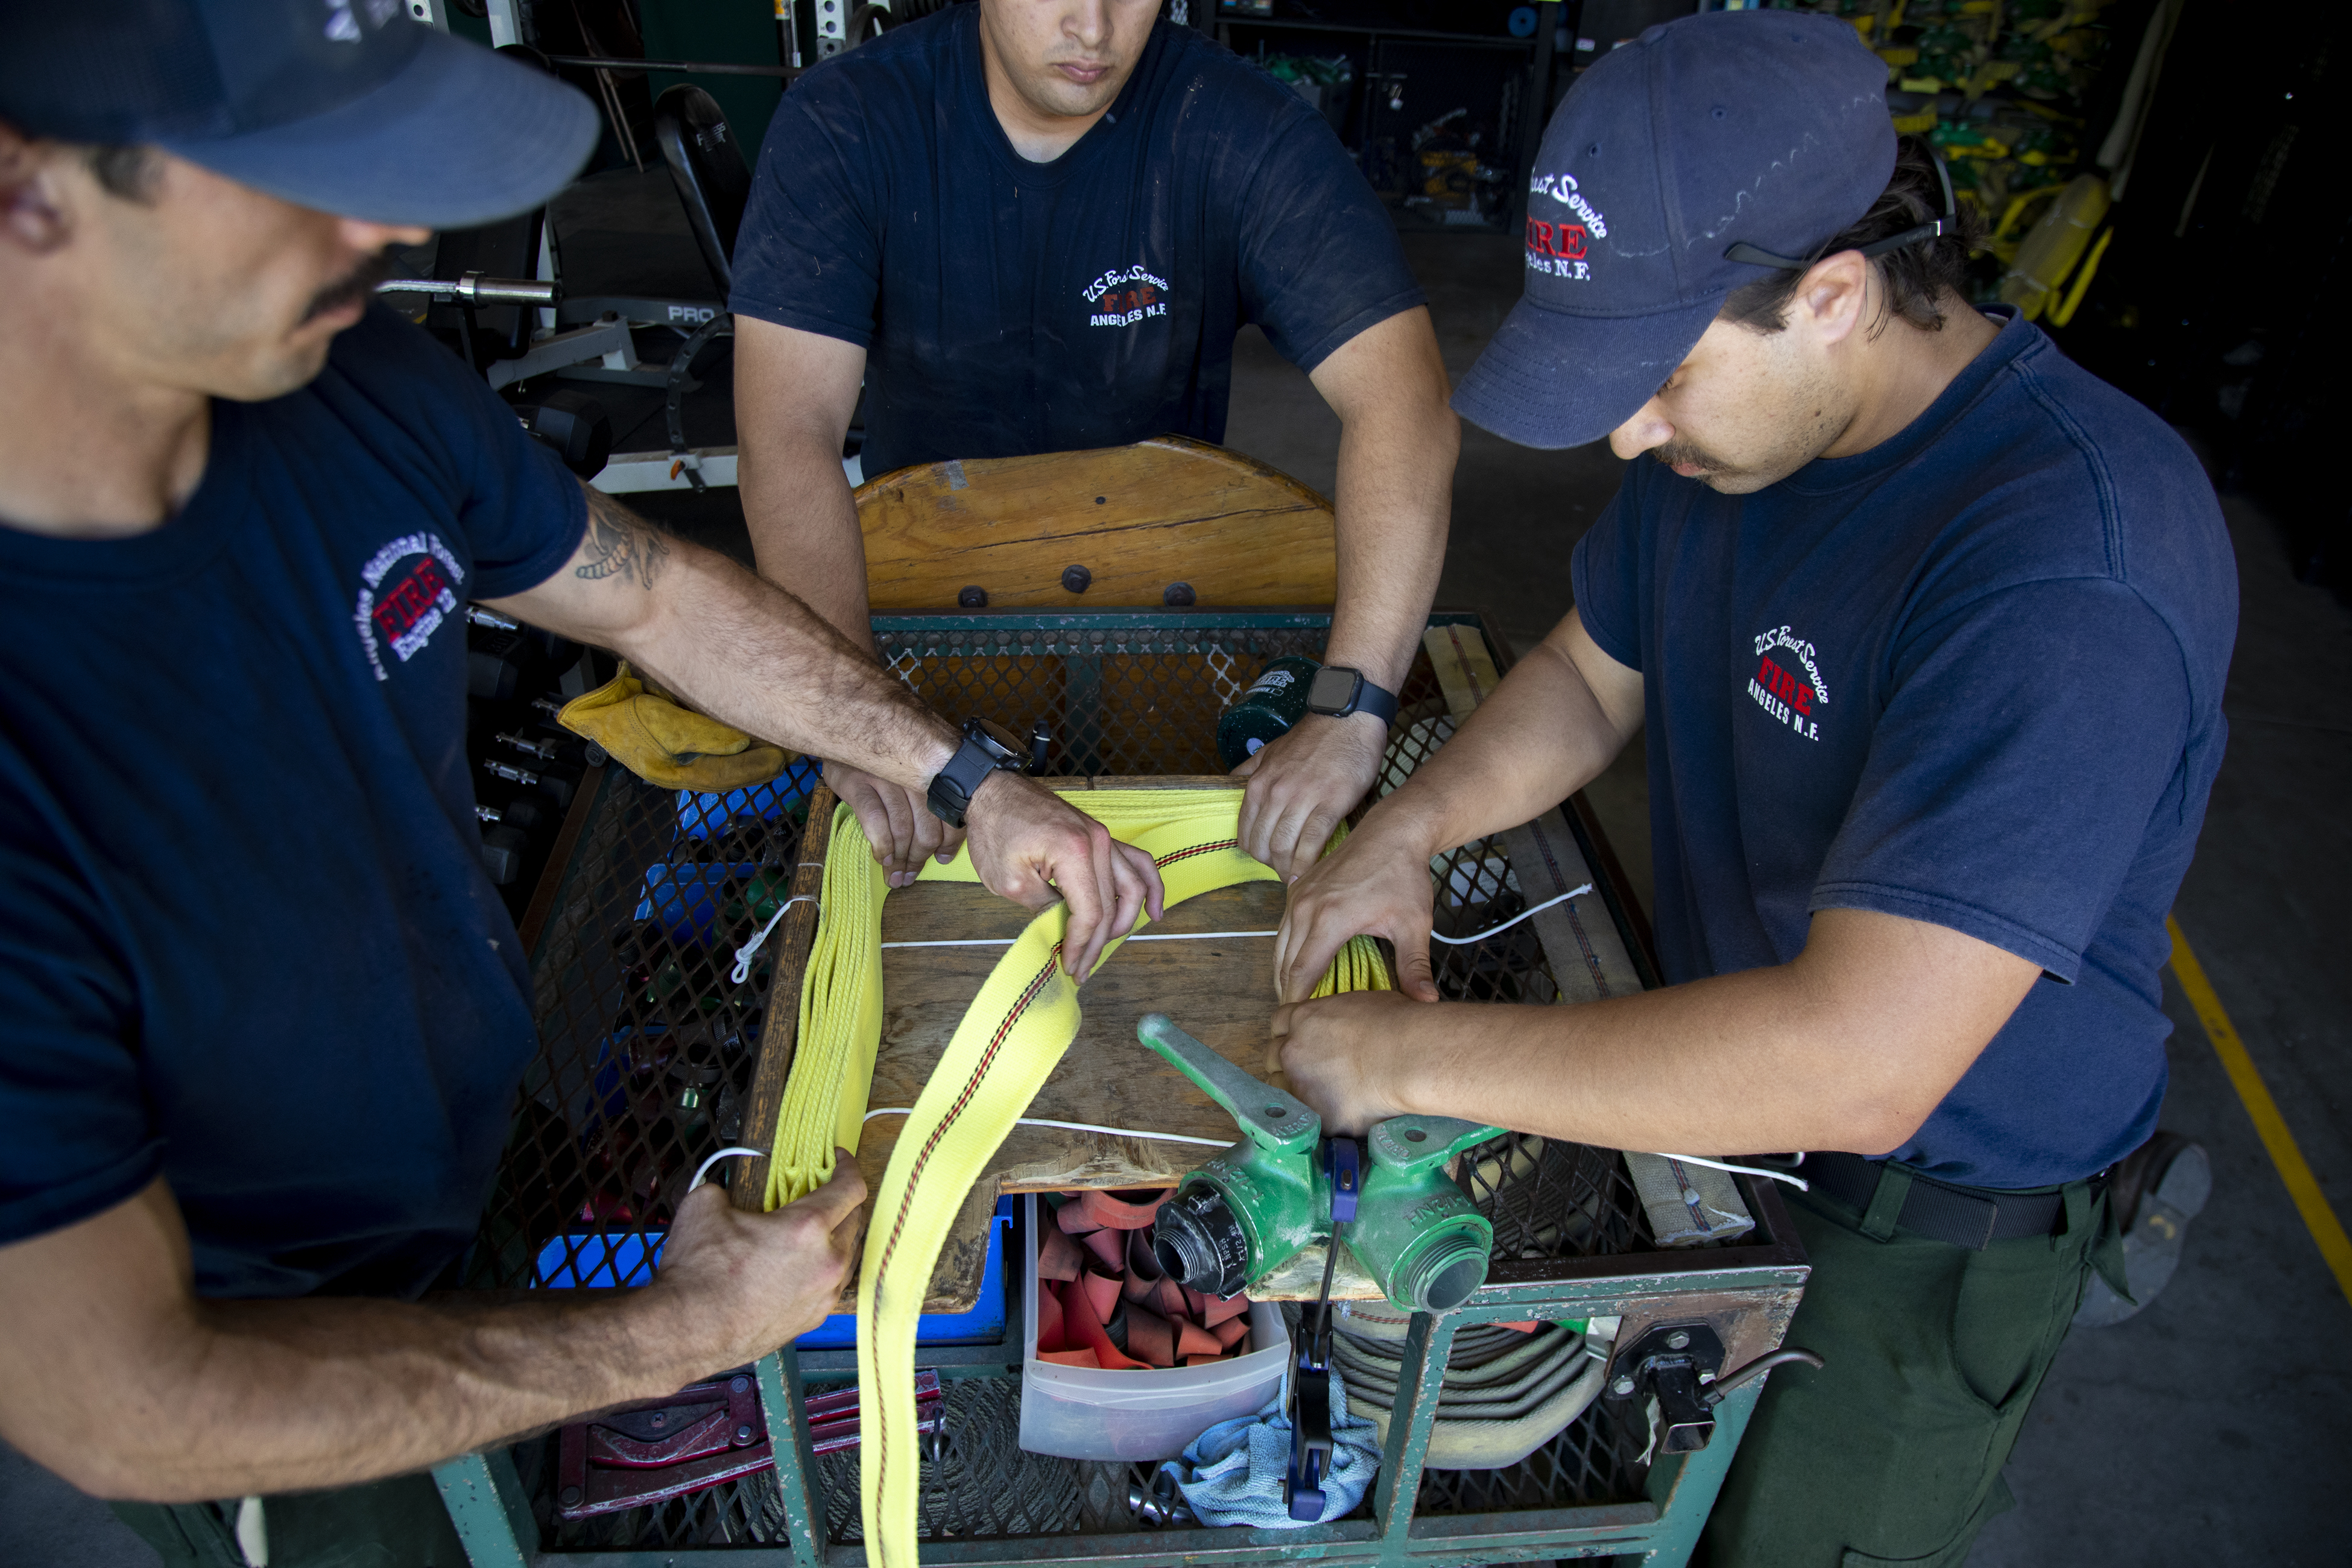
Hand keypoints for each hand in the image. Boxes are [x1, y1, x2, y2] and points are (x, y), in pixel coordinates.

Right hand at [650, 1153, 865, 1366]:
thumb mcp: (705, 1206)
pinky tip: (800, 1265)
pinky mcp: (813, 1320)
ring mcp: (823, 1295)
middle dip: (843, 1201)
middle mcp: (827, 1263)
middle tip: (821, 1192)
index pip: (850, 1188)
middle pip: (855, 1220)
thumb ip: (727, 1189)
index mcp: (807, 1229)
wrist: (685, 1333)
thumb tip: (728, 1193)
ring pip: (848, 1256)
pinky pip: (832, 1285)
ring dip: (836, 1237)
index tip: (838, 1159)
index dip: (848, 1166)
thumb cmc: (696, 1274)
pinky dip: (824, 1268)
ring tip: (812, 1230)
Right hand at [825, 760, 963, 887]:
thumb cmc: (882, 758)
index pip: (949, 815)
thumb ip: (928, 796)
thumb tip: (942, 844)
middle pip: (926, 828)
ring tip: (895, 877)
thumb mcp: (911, 770)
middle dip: (919, 859)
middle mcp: (912, 775)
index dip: (948, 844)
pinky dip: (881, 843)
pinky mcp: (856, 781)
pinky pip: (874, 819)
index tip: (942, 860)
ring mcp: (884, 777)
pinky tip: (882, 858)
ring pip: (901, 827)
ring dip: (900, 860)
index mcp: (932, 774)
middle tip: (909, 877)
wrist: (843, 728)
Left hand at [962, 772, 1165, 979]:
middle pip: (1111, 905)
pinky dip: (1150, 885)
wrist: (991, 790)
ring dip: (1127, 920)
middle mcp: (1098, 842)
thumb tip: (1068, 930)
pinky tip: (1153, 909)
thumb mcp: (1010, 881)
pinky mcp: (1101, 835)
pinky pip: (1137, 861)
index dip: (1083, 944)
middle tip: (1083, 967)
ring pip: (1134, 884)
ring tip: (1112, 944)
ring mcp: (1103, 836)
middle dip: (1099, 942)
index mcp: (1074, 853)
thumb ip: (1045, 908)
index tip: (1071, 965)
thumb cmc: (995, 830)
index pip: (1091, 913)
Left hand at [1233, 714, 1386, 882]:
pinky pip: (1312, 843)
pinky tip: (1310, 874)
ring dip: (1288, 870)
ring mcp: (1301, 799)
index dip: (1256, 853)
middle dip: (1272, 865)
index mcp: (1258, 784)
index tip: (1268, 860)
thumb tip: (1233, 785)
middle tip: (1284, 871)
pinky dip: (1307, 864)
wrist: (1347, 718)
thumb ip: (1250, 771)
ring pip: (1285, 848)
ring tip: (1296, 878)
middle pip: (1264, 846)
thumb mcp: (1270, 750)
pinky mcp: (1329, 804)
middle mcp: (1275, 793)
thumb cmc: (1312, 737)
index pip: (1246, 833)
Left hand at [1270, 991, 1426, 1134]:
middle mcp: (1293, 1050)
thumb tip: (1345, 1029)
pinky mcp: (1316, 1115)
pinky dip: (1320, 1118)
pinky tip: (1339, 1115)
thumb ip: (1338, 1018)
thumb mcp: (1360, 1005)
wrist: (1410, 1057)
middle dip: (1288, 1063)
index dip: (1292, 1033)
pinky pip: (1308, 1119)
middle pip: (1273, 1057)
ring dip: (1296, 1092)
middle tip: (1314, 1071)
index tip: (1305, 1042)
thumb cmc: (1399, 1024)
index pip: (1279, 1024)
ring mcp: (1300, 1085)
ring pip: (1281, 1091)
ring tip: (1325, 1096)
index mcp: (1303, 1018)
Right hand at [1272, 813, 1441, 1003]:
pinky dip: (1286, 950)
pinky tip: (1297, 966)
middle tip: (1297, 1022)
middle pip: (1284, 963)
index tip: (1303, 1024)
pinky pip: (1283, 926)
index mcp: (1330, 919)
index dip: (1299, 1002)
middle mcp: (1305, 907)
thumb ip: (1414, 966)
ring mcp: (1298, 894)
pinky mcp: (1298, 886)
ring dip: (1283, 972)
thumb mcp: (1413, 924)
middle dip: (1288, 993)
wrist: (1393, 830)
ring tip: (1295, 999)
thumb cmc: (1404, 876)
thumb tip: (1427, 1003)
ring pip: (1279, 944)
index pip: (1301, 972)